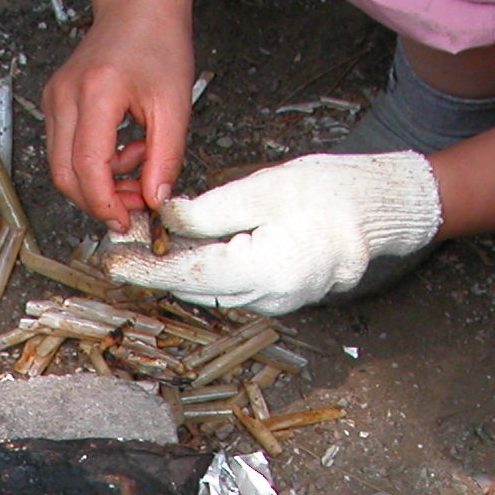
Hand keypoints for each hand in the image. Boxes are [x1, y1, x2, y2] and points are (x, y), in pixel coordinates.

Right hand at [44, 0, 195, 229]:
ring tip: (138, 164)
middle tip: (136, 204)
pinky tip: (123, 148)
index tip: (127, 221)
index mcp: (97, 92)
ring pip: (62, 167)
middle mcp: (65, 95)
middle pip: (65, 175)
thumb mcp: (175, 105)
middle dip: (100, 201)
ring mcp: (54, 98)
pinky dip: (93, 163)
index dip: (105, 204)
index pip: (87, 168)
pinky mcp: (54, 101)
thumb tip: (155, 200)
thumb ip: (166, 158)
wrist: (138, 1)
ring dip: (98, 182)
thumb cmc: (159, 40)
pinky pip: (65, 150)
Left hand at [106, 153, 442, 313]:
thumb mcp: (265, 189)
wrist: (380, 212)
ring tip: (148, 238)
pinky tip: (189, 244)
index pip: (191, 273)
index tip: (113, 261)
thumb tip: (166, 217)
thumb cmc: (332, 192)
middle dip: (157, 266)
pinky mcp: (276, 298)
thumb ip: (211, 210)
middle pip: (194, 287)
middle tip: (123, 239)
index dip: (147, 267)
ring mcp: (275, 305)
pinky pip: (229, 286)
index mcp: (268, 270)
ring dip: (178, 267)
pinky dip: (205, 268)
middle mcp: (269, 299)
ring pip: (209, 289)